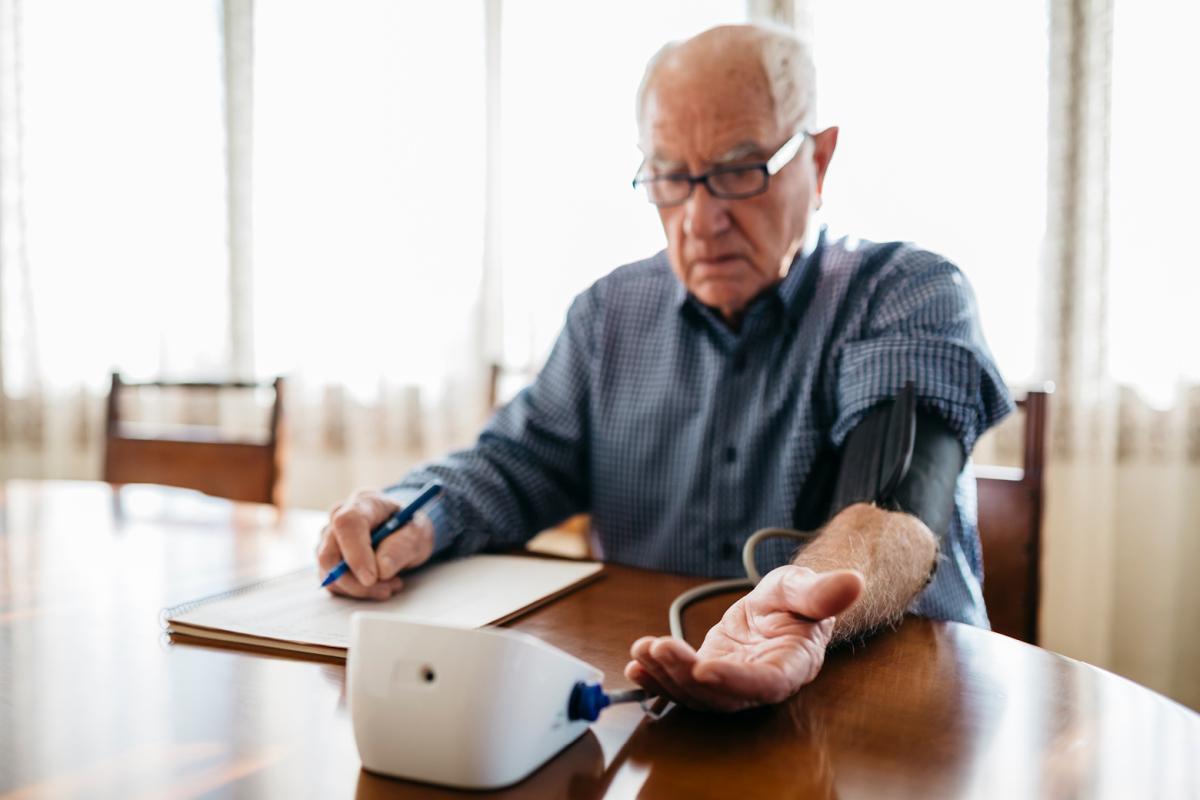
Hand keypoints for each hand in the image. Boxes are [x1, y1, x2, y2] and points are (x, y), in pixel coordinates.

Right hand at [316, 489, 434, 599]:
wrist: (402, 530)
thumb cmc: (407, 527)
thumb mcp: (418, 533)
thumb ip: (402, 547)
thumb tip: (381, 570)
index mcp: (363, 503)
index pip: (347, 524)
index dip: (356, 553)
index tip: (371, 578)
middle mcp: (338, 518)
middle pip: (329, 554)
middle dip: (357, 581)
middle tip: (389, 587)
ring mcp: (328, 539)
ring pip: (329, 574)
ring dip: (361, 589)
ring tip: (392, 583)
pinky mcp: (328, 560)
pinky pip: (333, 584)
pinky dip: (356, 592)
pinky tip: (379, 585)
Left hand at [624, 565, 863, 711]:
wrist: (784, 605)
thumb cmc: (800, 597)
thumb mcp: (806, 586)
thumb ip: (824, 591)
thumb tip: (853, 582)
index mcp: (791, 665)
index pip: (765, 683)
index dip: (735, 682)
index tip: (704, 669)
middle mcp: (758, 683)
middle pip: (722, 695)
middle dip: (686, 677)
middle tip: (659, 650)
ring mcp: (731, 682)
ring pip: (696, 693)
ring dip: (665, 677)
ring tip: (642, 651)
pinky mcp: (709, 673)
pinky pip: (681, 684)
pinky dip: (657, 678)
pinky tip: (635, 664)